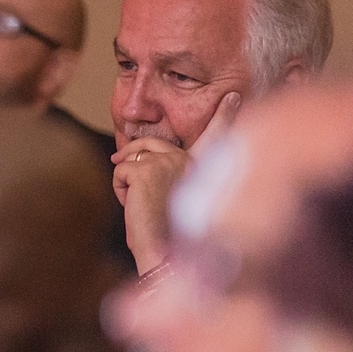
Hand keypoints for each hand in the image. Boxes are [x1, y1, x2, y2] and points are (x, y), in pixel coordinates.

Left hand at [113, 91, 240, 273]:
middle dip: (130, 155)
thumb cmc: (166, 235)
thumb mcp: (171, 200)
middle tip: (122, 174)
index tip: (233, 97)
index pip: (214, 136)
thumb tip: (133, 158)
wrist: (165, 254)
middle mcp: (187, 159)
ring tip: (139, 205)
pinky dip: (119, 190)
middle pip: (149, 143)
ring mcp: (167, 161)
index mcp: (200, 167)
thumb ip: (166, 176)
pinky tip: (134, 206)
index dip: (224, 115)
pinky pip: (119, 171)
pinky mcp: (145, 168)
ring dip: (126, 183)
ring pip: (129, 160)